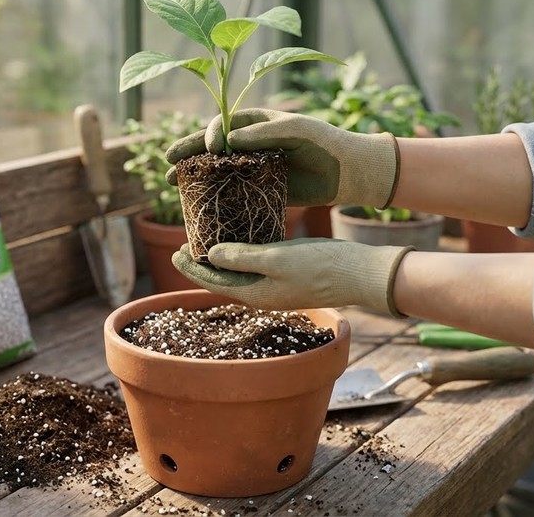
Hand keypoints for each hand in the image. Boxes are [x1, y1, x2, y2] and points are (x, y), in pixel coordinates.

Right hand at [166, 108, 399, 207]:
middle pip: (210, 146)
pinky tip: (197, 204)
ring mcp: (252, 167)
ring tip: (171, 183)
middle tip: (166, 162)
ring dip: (193, 174)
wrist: (348, 171)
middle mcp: (249, 143)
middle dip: (187, 152)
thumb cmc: (324, 143)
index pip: (222, 124)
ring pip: (216, 169)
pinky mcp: (259, 189)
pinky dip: (214, 196)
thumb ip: (264, 133)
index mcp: (255, 122)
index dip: (210, 133)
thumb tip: (229, 139)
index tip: (210, 147)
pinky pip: (232, 191)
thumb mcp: (296, 131)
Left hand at [171, 238, 412, 315]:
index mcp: (255, 293)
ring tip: (207, 240)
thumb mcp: (277, 258)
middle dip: (202, 263)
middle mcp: (262, 293)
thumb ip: (242, 257)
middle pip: (223, 279)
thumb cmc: (320, 266)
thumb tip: (209, 255)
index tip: (175, 251)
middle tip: (184, 243)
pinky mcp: (288, 275)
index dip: (191, 267)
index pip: (213, 282)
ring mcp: (276, 286)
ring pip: (239, 273)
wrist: (359, 273)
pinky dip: (242, 254)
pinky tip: (241, 239)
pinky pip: (256, 266)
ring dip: (221, 259)